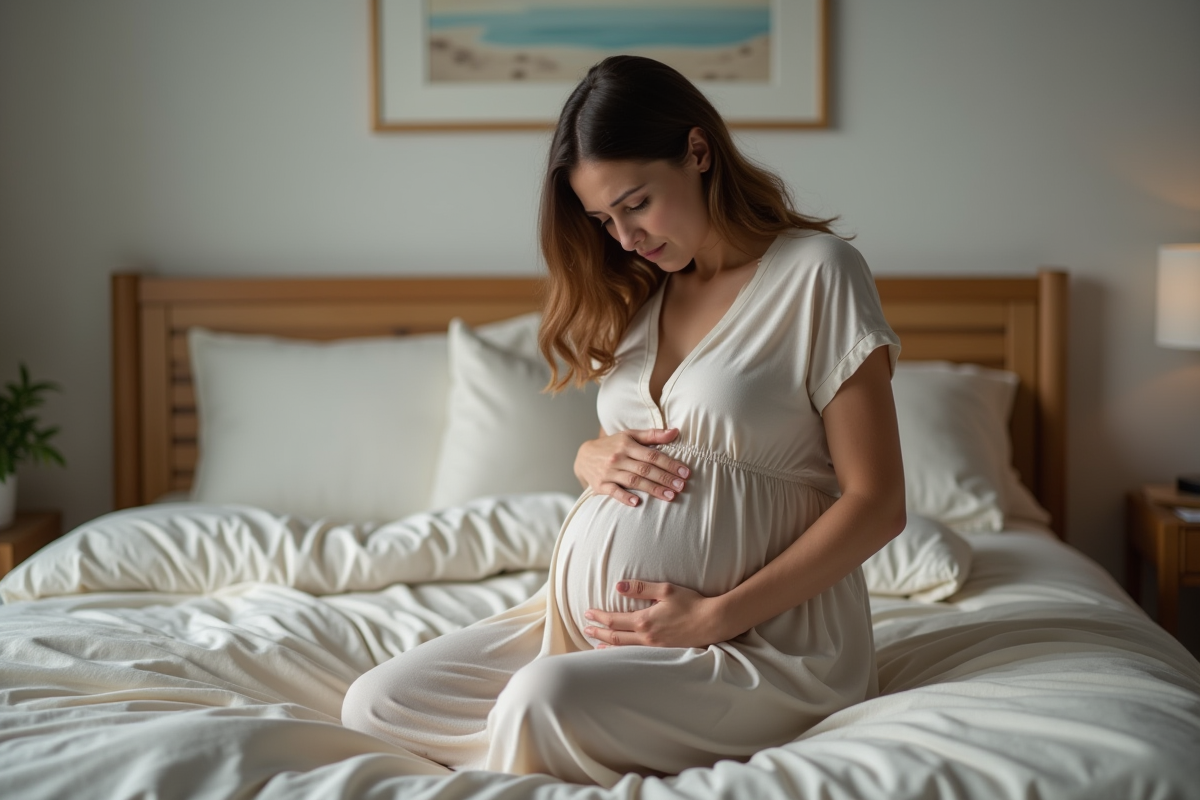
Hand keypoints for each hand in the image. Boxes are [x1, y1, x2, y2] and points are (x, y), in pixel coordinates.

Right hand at [574, 428, 690, 506]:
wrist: (584, 456)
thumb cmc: (613, 445)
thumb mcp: (629, 435)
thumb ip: (652, 435)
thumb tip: (676, 432)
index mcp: (627, 444)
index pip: (652, 455)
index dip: (669, 464)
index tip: (685, 472)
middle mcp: (618, 458)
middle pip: (645, 469)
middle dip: (665, 478)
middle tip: (681, 486)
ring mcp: (609, 472)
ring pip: (633, 481)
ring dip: (652, 489)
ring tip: (669, 496)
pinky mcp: (600, 485)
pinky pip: (613, 492)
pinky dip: (624, 497)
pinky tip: (637, 503)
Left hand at [583, 580, 734, 648]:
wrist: (712, 622)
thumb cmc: (691, 603)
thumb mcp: (666, 589)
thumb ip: (641, 588)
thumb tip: (618, 586)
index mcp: (644, 620)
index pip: (614, 620)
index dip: (599, 617)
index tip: (588, 613)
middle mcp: (646, 637)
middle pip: (615, 638)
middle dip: (598, 633)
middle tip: (585, 629)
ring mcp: (655, 647)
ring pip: (624, 649)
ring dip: (608, 647)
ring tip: (595, 645)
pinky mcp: (663, 652)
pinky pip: (637, 655)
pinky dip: (623, 654)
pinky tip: (621, 654)